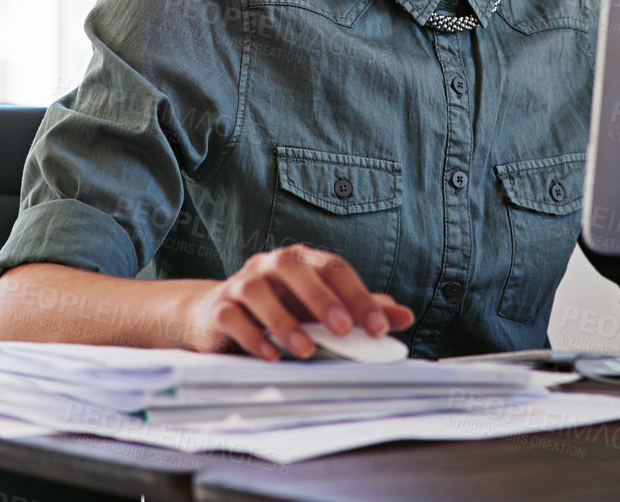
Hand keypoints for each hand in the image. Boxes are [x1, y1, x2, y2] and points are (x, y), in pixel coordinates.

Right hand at [176, 245, 414, 359]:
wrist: (216, 316)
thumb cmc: (278, 309)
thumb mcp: (318, 309)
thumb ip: (358, 310)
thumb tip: (403, 315)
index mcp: (301, 261)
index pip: (333, 268)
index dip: (357, 295)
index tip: (378, 328)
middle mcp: (269, 265)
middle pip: (294, 268)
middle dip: (321, 299)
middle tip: (343, 329)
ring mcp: (240, 284)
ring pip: (258, 291)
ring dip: (283, 320)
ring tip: (306, 350)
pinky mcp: (217, 308)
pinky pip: (232, 317)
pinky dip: (252, 336)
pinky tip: (272, 356)